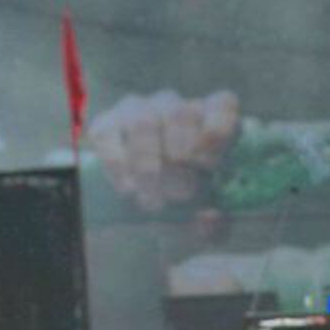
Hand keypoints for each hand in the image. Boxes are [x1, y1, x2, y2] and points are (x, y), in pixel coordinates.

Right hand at [88, 90, 240, 212]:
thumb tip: (210, 217)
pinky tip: (129, 190)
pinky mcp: (107, 123)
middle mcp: (175, 106)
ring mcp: (139, 110)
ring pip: (143, 122)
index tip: (209, 165)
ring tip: (153, 199)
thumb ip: (216, 225)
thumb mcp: (207, 218)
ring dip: (148, 165)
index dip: (218, 129)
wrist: (146, 201)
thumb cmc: (185, 202)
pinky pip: (108, 134)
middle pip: (180, 113)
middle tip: (181, 194)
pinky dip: (119, 166)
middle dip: (181, 158)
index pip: (223, 104)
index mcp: (212, 121)